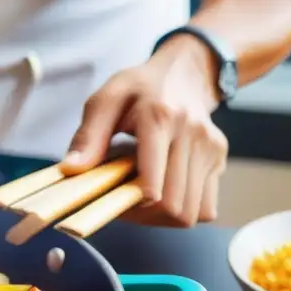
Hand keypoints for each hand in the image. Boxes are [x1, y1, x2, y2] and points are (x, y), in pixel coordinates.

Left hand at [60, 35, 228, 226]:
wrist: (184, 72)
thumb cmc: (139, 87)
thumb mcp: (106, 99)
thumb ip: (88, 135)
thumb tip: (71, 168)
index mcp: (160, 118)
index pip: (152, 185)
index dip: (131, 204)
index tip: (112, 199)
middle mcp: (192, 134)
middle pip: (173, 206)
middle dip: (143, 216)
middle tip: (122, 202)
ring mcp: (210, 148)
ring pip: (191, 213)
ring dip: (163, 217)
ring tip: (142, 197)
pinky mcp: (219, 159)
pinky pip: (206, 208)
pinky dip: (184, 211)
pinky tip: (165, 193)